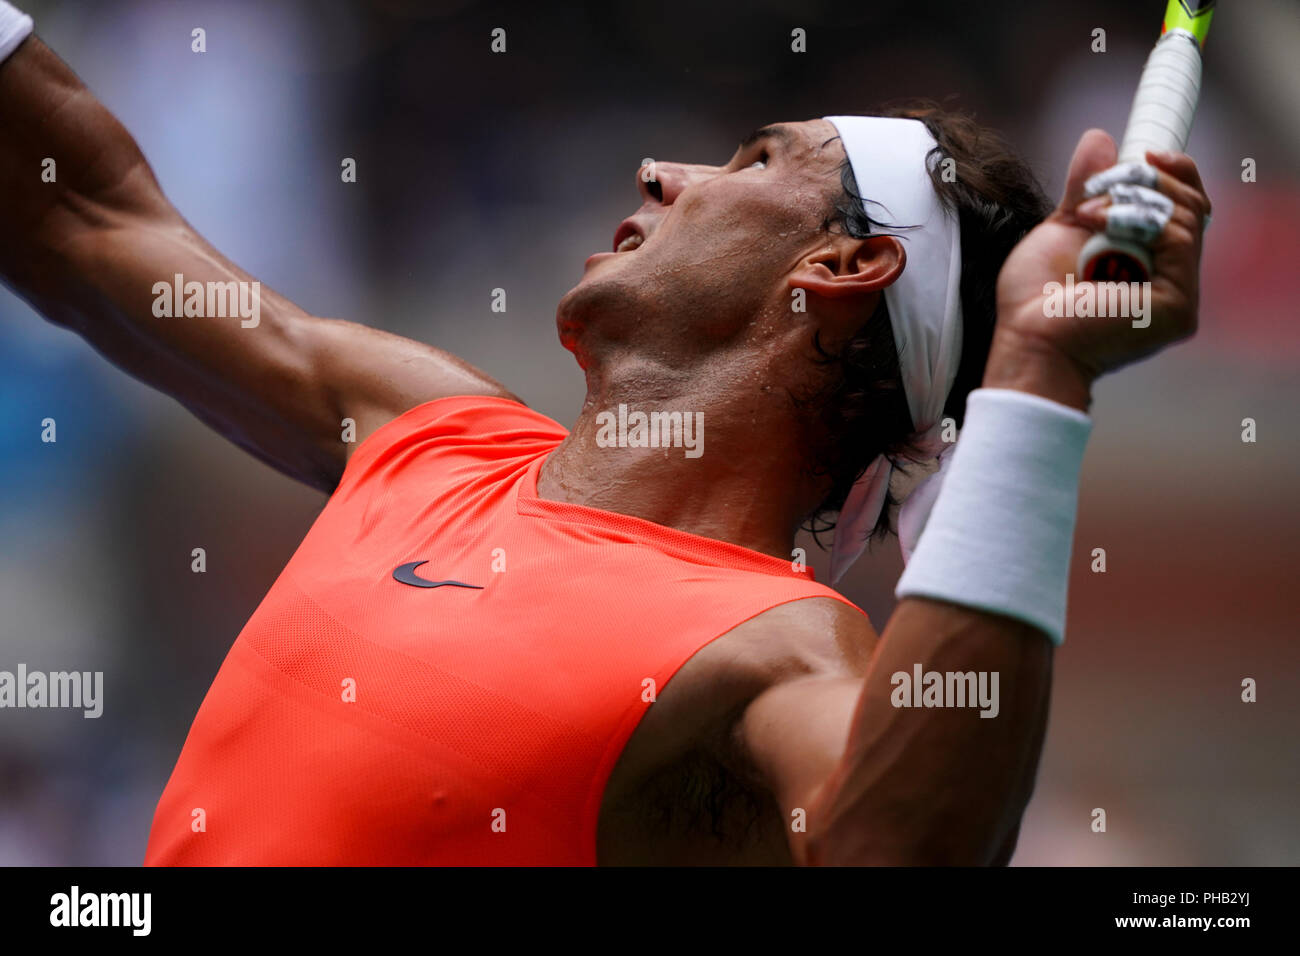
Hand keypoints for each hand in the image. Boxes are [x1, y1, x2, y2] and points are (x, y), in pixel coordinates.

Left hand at [984, 129, 1210, 409]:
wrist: (1027, 340)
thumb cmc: (1035, 301)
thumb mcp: (1063, 229)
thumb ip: (1087, 189)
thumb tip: (1101, 137)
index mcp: (1152, 266)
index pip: (1184, 211)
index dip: (1175, 176)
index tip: (1147, 154)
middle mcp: (1173, 282)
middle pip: (1192, 207)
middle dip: (1145, 182)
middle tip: (1101, 188)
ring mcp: (1179, 296)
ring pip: (1186, 217)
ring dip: (1132, 200)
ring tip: (1089, 213)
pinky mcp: (1178, 305)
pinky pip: (1177, 239)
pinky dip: (1136, 219)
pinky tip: (1099, 223)